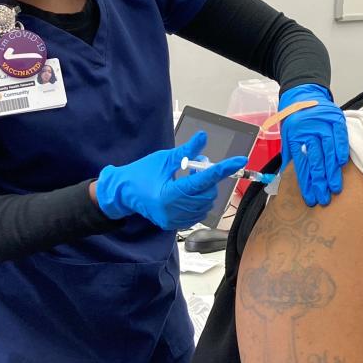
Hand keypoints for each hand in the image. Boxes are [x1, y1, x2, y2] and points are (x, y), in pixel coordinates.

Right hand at [95, 132, 246, 230]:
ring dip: (204, 190)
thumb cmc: (141, 173)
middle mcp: (173, 210)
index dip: (223, 169)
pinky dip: (198, 201)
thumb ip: (187, 151)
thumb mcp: (164, 159)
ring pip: (205, 204)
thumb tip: (203, 137)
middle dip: (209, 178)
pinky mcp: (174, 225)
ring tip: (189, 178)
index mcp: (169, 193)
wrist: (123, 193)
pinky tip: (187, 192)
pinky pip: (198, 213)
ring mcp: (174, 220)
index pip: (203, 180)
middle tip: (196, 166)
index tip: (240, 160)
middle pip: (207, 194)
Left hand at [279, 84, 349, 206]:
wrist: (302, 93)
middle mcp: (308, 130)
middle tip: (324, 198)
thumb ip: (292, 156)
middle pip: (315, 160)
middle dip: (320, 182)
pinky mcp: (335, 118)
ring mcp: (323, 123)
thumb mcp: (287, 136)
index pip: (301, 164)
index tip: (310, 198)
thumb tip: (292, 177)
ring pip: (328, 151)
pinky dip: (341, 150)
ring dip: (332, 171)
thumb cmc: (294, 118)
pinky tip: (341, 164)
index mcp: (294, 136)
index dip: (306, 183)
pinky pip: (340, 137)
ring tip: (334, 187)